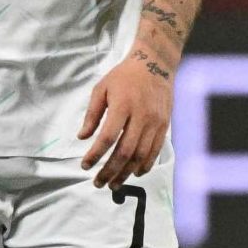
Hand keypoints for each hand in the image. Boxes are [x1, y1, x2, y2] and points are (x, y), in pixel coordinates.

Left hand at [78, 50, 171, 188]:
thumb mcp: (101, 89)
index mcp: (122, 105)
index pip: (108, 137)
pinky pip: (155, 151)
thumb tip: (82, 138)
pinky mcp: (164, 125)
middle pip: (125, 151)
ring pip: (141, 155)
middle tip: (98, 183)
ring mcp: (155, 122)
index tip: (85, 166)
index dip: (95, 155)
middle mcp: (141, 116)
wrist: (155, 63)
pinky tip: (134, 173)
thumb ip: (91, 114)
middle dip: (110, 171)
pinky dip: (145, 165)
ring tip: (114, 184)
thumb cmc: (124, 76)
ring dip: (126, 173)